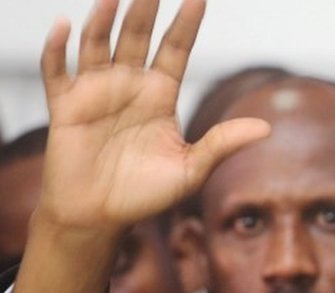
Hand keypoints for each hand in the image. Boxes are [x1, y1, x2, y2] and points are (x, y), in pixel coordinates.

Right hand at [38, 0, 268, 230]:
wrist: (100, 217)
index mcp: (160, 96)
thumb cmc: (145, 195)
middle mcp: (128, 86)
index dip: (186, 24)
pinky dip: (57, 48)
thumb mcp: (191, 170)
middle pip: (137, 36)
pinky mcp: (65, 106)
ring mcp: (95, 92)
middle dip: (145, 9)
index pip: (175, 49)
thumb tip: (266, 128)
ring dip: (103, 19)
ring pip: (98, 43)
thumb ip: (222, 144)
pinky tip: (64, 25)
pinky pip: (57, 70)